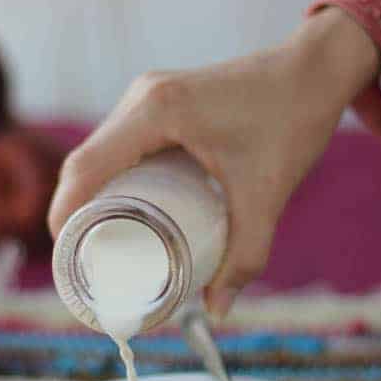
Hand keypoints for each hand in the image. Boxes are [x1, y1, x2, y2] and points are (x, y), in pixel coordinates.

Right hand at [48, 7, 378, 316]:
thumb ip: (246, 255)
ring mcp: (147, 96)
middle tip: (87, 265)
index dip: (65, 217)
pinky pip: (120, 144)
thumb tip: (218, 309)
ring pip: (99, 152)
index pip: (85, 169)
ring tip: (100, 244)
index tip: (70, 262)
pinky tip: (123, 209)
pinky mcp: (160, 100)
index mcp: (156, 112)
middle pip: (84, 163)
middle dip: (76, 215)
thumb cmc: (292, 121)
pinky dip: (113, 178)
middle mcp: (142, 98)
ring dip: (92, 196)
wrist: (315, 71)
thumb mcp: (266, 195)